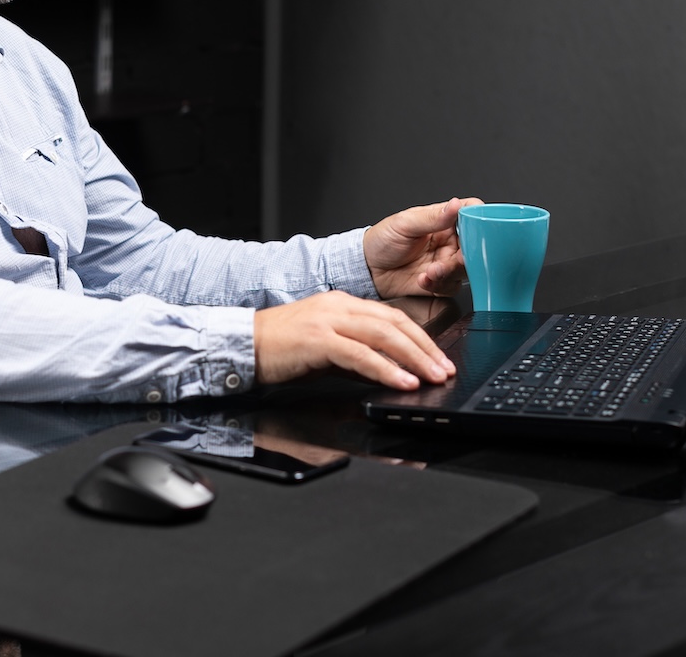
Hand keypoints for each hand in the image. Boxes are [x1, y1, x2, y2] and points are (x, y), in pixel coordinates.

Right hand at [253, 290, 453, 390]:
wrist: (241, 345)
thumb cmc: (278, 349)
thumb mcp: (324, 351)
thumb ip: (353, 358)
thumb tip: (384, 372)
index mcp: (341, 304)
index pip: (391, 316)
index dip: (420, 337)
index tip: (438, 357)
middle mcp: (338, 306)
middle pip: (394, 322)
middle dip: (425, 347)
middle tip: (445, 369)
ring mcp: (328, 320)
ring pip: (383, 334)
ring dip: (414, 357)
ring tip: (433, 376)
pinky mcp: (317, 340)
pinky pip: (360, 354)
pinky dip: (385, 369)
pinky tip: (402, 382)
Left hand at [363, 198, 481, 298]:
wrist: (368, 269)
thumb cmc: (382, 241)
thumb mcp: (405, 224)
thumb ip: (432, 218)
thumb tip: (455, 205)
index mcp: (444, 220)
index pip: (472, 214)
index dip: (479, 220)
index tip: (475, 230)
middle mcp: (449, 241)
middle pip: (475, 245)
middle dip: (464, 255)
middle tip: (451, 259)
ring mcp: (446, 262)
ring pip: (465, 269)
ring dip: (449, 272)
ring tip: (430, 272)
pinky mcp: (441, 282)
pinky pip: (451, 286)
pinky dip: (438, 284)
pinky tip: (422, 280)